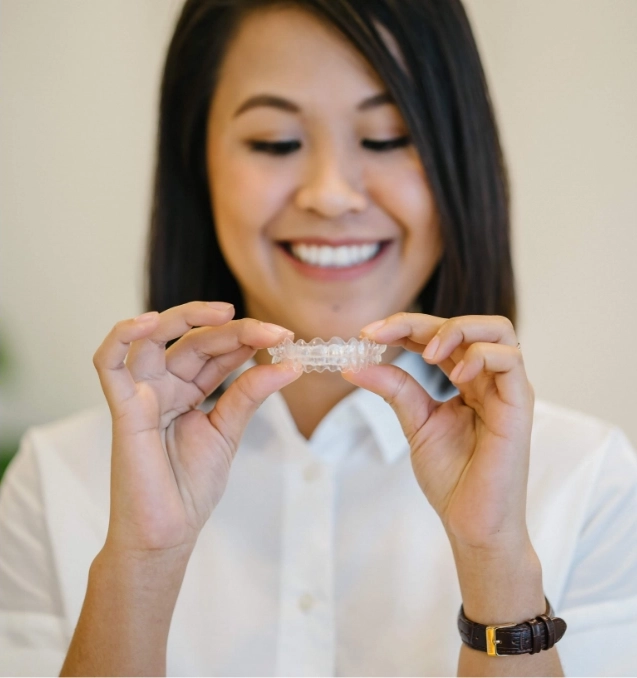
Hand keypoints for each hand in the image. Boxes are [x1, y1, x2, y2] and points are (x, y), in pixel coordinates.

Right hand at [93, 301, 299, 556]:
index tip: (284, 336)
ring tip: (225, 314)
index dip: (248, 338)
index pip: (216, 350)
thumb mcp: (228, 431)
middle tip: (272, 331)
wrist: (168, 532)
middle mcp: (164, 384)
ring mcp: (141, 393)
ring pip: (153, 338)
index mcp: (188, 389)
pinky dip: (122, 337)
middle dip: (233, 330)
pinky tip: (149, 321)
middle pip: (193, 340)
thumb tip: (289, 364)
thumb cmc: (191, 486)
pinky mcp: (122, 409)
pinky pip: (108, 364)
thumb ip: (250, 395)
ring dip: (186, 318)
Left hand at [344, 313, 533, 552]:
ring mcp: (507, 390)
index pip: (438, 337)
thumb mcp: (416, 423)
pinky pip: (510, 361)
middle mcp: (488, 380)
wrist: (472, 523)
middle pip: (465, 325)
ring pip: (497, 331)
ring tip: (426, 354)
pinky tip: (455, 372)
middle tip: (381, 333)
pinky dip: (480, 355)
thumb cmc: (452, 477)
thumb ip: (395, 389)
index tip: (367, 333)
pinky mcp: (520, 405)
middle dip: (420, 321)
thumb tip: (354, 366)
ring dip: (456, 330)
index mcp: (466, 381)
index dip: (404, 327)